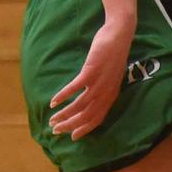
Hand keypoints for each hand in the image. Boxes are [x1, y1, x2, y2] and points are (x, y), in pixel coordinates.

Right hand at [49, 17, 134, 139]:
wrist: (119, 35)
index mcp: (111, 95)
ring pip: (79, 106)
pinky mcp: (91, 72)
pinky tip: (53, 101)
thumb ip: (103, 88)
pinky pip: (74, 88)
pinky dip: (63, 96)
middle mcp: (106, 93)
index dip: (85, 129)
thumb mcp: (111, 76)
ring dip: (64, 114)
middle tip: (55, 130)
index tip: (72, 137)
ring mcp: (99, 83)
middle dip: (70, 126)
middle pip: (86, 116)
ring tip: (51, 119)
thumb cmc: (114, 54)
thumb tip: (92, 96)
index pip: (98, 119)